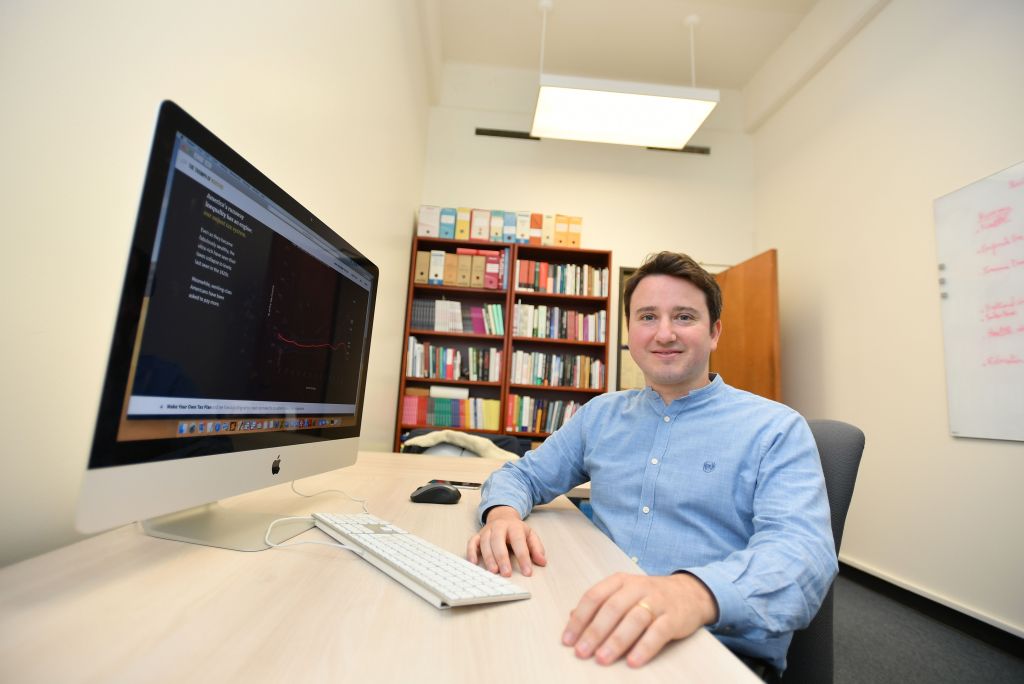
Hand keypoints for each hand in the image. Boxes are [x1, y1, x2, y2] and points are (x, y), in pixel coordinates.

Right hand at [466, 506, 546, 576]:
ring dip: (488, 557)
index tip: (527, 572)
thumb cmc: (517, 530)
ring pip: (485, 542)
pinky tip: (474, 563)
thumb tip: (542, 562)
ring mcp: (487, 531)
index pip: (519, 542)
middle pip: (498, 541)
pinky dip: (471, 552)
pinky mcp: (478, 535)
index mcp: (514, 526)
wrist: (502, 516)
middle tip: (506, 573)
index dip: (523, 557)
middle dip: (502, 558)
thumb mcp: (530, 536)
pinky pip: (472, 542)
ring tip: (493, 571)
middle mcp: (499, 527)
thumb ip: (537, 548)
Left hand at [562, 572, 717, 667]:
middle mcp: (638, 587)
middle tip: (582, 652)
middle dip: (594, 632)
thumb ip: (600, 604)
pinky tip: (633, 661)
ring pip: (634, 619)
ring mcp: (657, 601)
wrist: (690, 593)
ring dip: (616, 641)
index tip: (568, 640)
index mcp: (620, 580)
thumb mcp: (623, 593)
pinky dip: (644, 647)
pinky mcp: (674, 617)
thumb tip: (571, 617)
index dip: (579, 619)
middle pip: (612, 608)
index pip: (594, 596)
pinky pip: (658, 632)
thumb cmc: (650, 596)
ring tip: (602, 659)